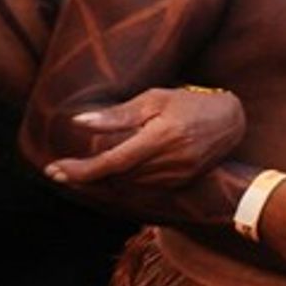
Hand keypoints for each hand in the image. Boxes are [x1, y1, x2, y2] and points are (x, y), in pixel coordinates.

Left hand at [46, 88, 247, 188]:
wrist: (231, 121)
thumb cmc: (190, 102)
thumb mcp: (154, 99)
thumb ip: (118, 115)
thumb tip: (79, 122)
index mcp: (162, 137)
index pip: (113, 161)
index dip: (82, 169)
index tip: (55, 170)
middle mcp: (171, 160)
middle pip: (116, 177)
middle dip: (87, 174)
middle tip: (61, 168)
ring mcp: (178, 175)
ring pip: (128, 185)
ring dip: (104, 179)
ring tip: (85, 168)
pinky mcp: (181, 183)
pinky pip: (143, 187)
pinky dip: (125, 180)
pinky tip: (115, 171)